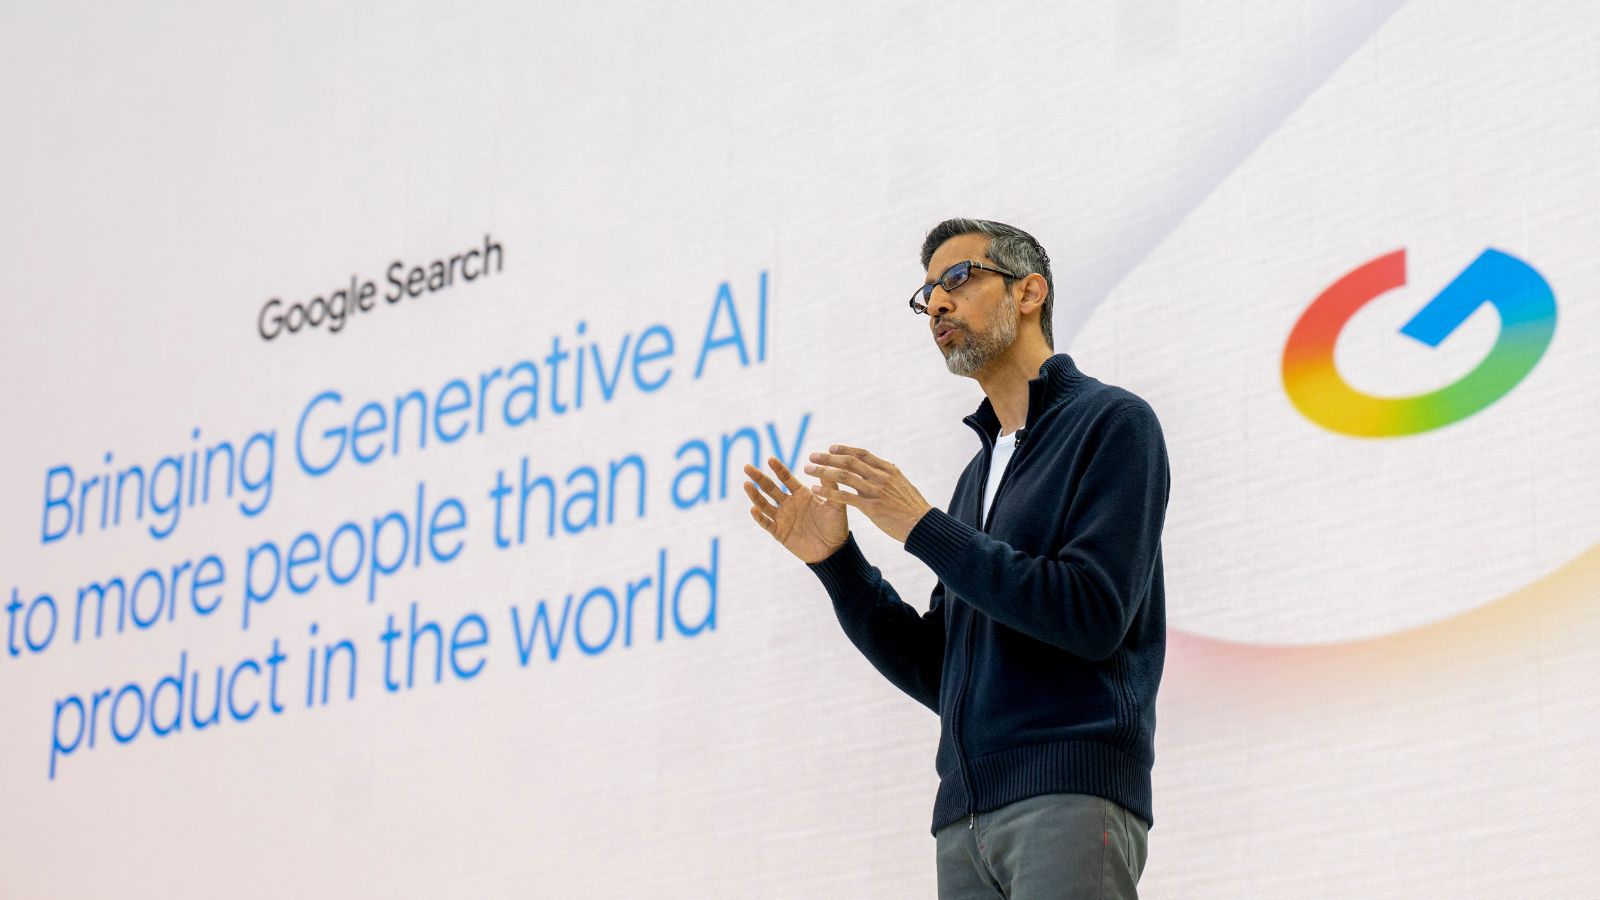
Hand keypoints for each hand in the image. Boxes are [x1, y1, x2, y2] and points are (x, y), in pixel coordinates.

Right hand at [744, 455, 848, 563]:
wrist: (833, 551)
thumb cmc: (836, 527)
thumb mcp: (837, 505)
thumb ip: (831, 488)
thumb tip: (824, 468)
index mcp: (802, 495)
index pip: (786, 478)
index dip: (778, 468)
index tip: (770, 459)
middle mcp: (789, 504)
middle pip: (770, 488)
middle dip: (759, 478)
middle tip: (747, 467)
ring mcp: (783, 518)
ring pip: (764, 504)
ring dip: (754, 495)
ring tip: (746, 484)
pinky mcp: (780, 533)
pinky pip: (766, 523)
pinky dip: (759, 517)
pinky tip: (753, 509)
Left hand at [803, 445, 934, 543]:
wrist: (922, 526)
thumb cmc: (914, 509)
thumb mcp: (904, 486)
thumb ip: (891, 476)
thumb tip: (888, 467)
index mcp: (888, 470)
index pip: (862, 454)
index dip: (845, 449)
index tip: (831, 447)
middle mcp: (880, 477)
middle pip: (849, 461)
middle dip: (828, 457)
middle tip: (812, 456)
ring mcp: (875, 491)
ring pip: (843, 476)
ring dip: (823, 471)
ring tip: (807, 469)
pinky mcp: (870, 507)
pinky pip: (844, 496)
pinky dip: (827, 492)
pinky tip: (815, 490)